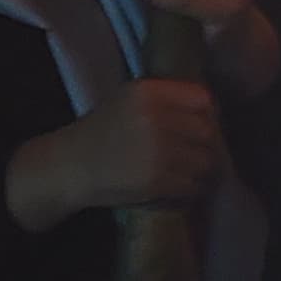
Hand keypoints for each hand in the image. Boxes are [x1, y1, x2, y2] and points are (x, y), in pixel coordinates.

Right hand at [7, 78, 224, 229]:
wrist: (71, 166)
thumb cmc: (101, 131)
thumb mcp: (128, 99)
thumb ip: (164, 99)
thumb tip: (209, 110)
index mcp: (147, 92)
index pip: (202, 98)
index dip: (207, 113)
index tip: (201, 124)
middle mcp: (154, 118)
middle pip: (207, 131)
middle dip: (205, 143)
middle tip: (196, 152)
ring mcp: (157, 151)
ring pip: (205, 160)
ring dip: (201, 168)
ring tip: (189, 171)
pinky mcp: (157, 181)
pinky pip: (193, 185)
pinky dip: (191, 188)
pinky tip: (179, 185)